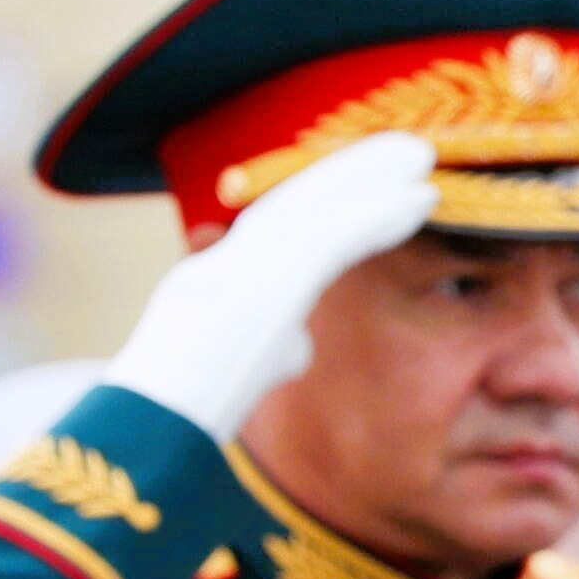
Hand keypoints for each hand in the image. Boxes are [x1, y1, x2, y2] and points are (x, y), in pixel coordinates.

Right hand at [99, 132, 440, 439]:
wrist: (156, 430)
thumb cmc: (181, 421)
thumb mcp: (232, 375)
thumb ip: (270, 350)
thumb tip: (298, 347)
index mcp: (212, 285)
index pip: (276, 227)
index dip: (324, 197)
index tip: (366, 180)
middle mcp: (226, 264)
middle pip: (298, 200)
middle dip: (352, 170)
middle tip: (406, 149)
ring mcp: (243, 269)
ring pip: (316, 203)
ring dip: (372, 175)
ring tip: (420, 153)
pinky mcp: (271, 280)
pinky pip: (337, 236)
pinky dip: (381, 215)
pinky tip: (422, 198)